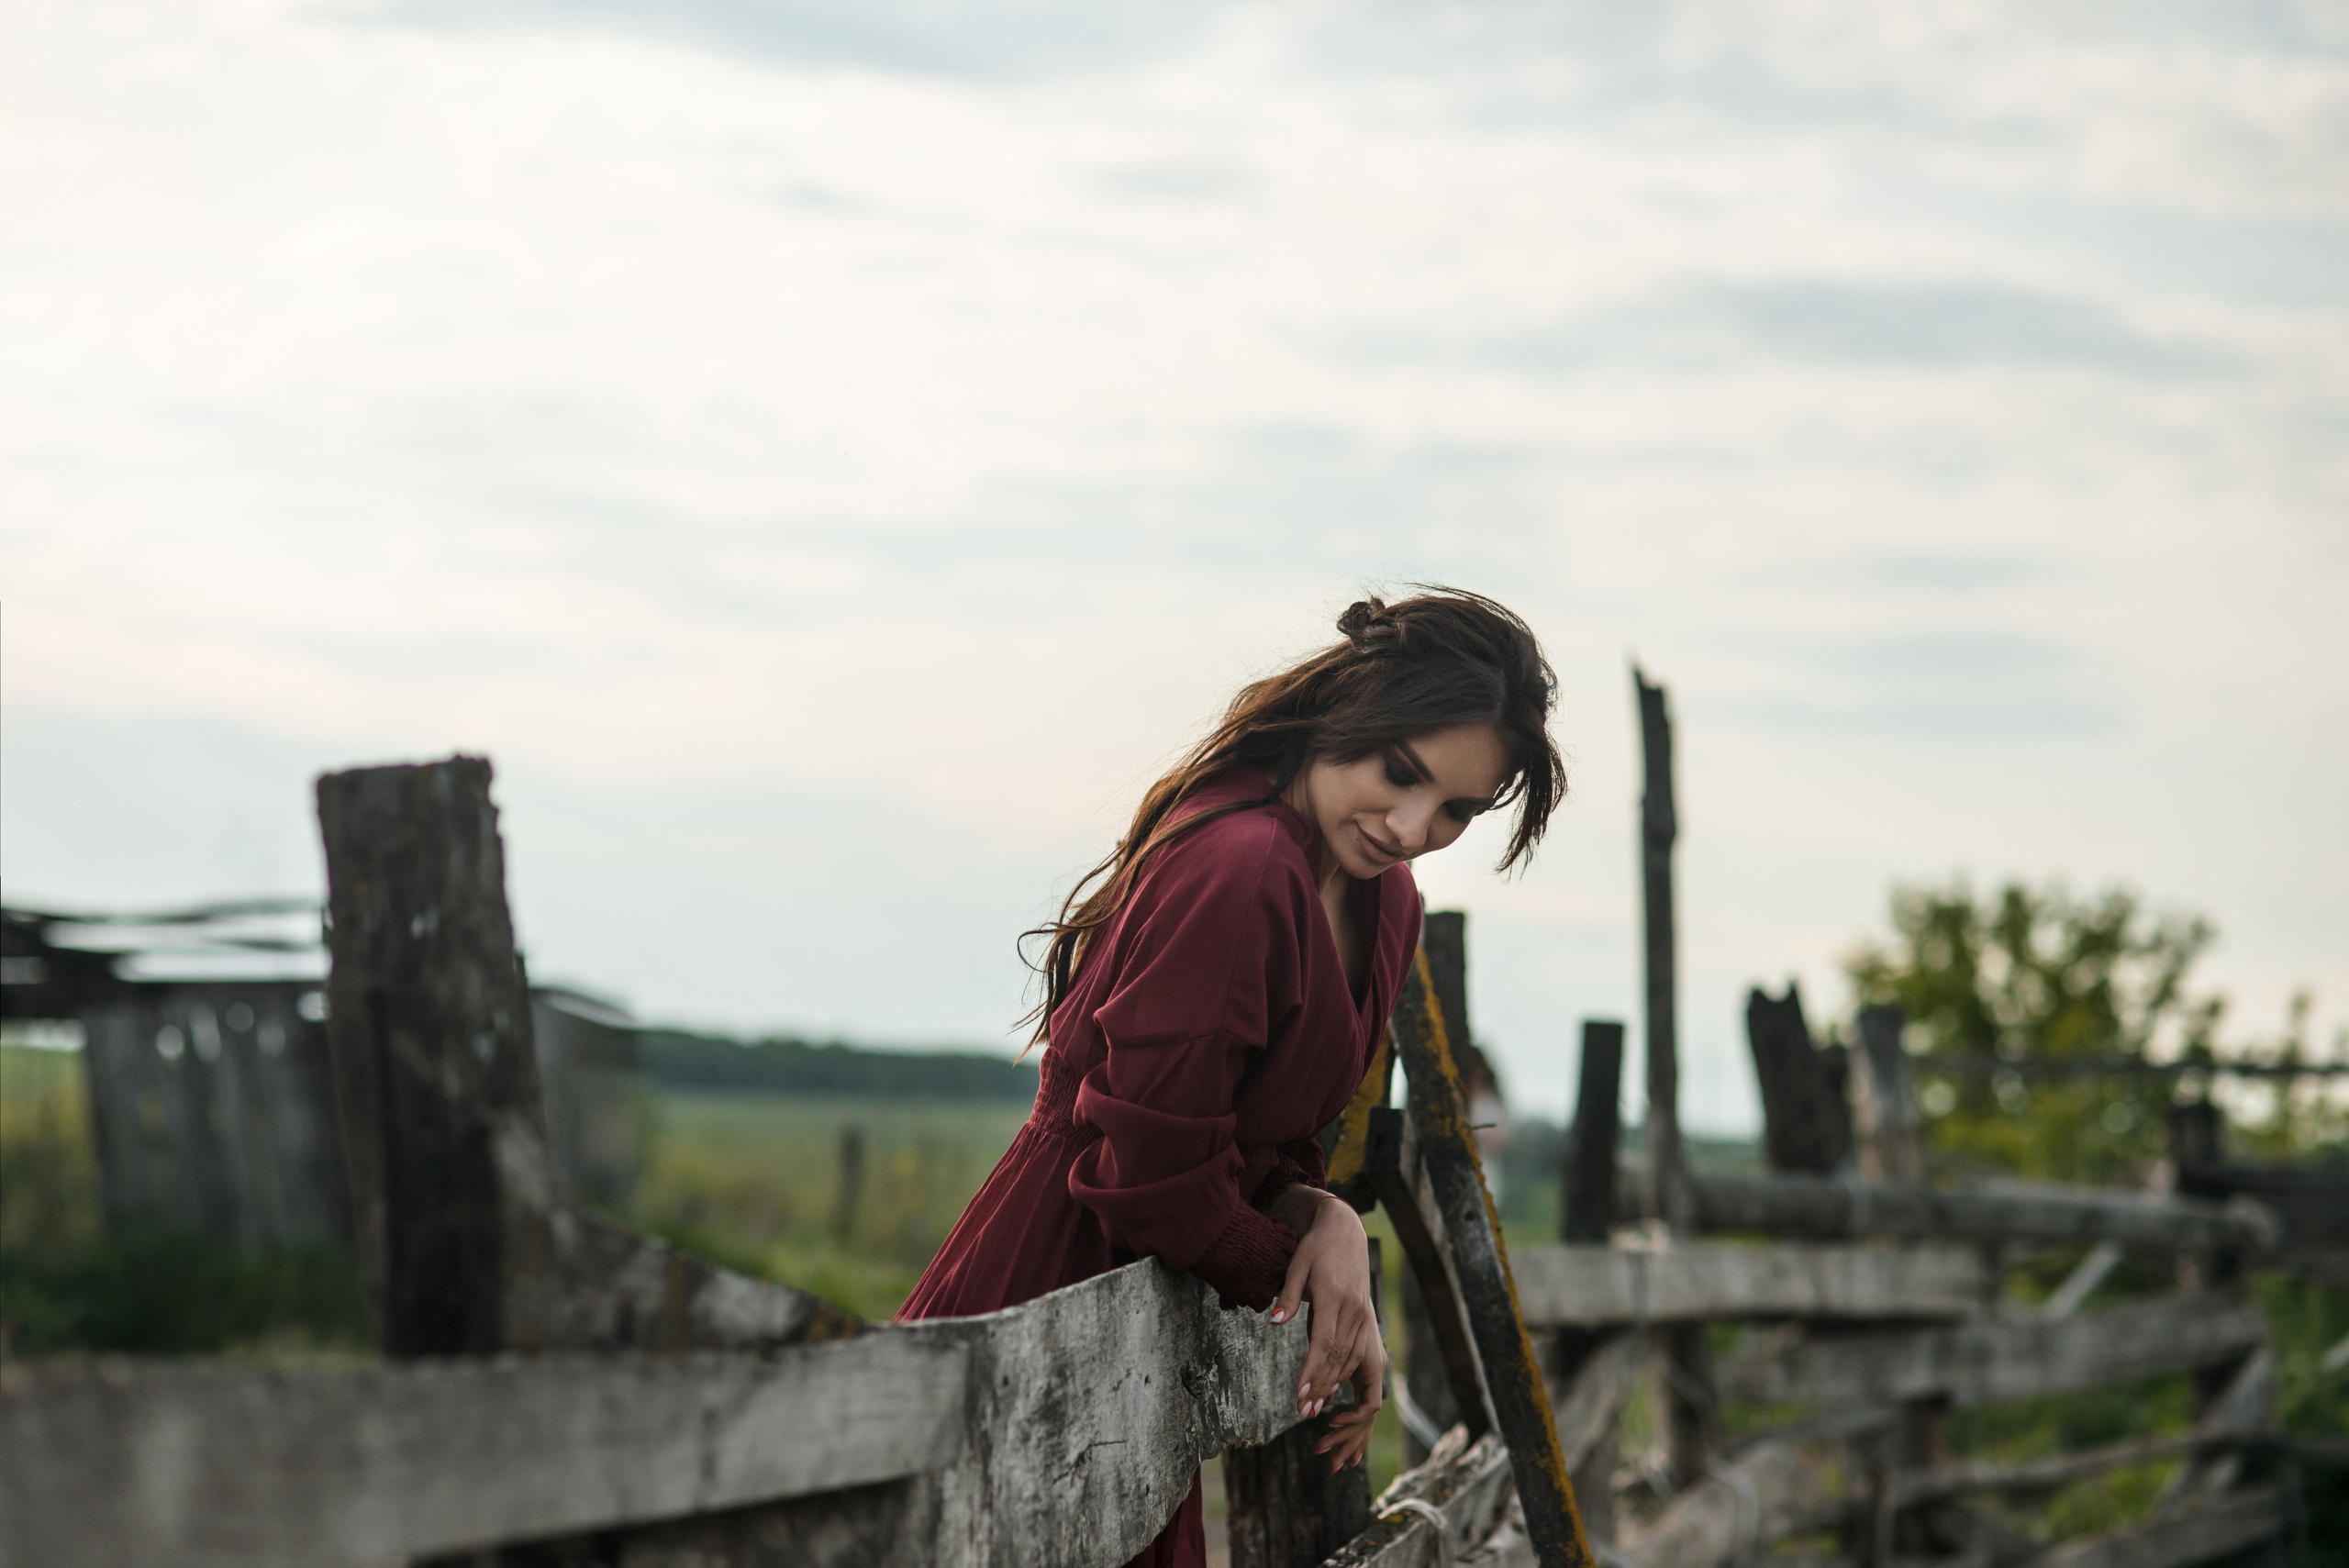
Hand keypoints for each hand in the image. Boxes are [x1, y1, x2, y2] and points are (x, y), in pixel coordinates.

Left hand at [1266, 1189, 1387, 1472]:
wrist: (1346, 1231)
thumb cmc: (1316, 1248)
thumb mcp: (1296, 1265)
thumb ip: (1287, 1296)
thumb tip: (1274, 1322)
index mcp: (1335, 1296)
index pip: (1324, 1341)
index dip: (1313, 1369)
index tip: (1300, 1394)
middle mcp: (1354, 1310)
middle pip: (1338, 1357)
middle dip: (1321, 1387)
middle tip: (1302, 1412)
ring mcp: (1364, 1317)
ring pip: (1351, 1360)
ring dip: (1333, 1387)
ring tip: (1313, 1410)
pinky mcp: (1367, 1320)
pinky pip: (1358, 1355)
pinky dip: (1344, 1376)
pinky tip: (1331, 1393)